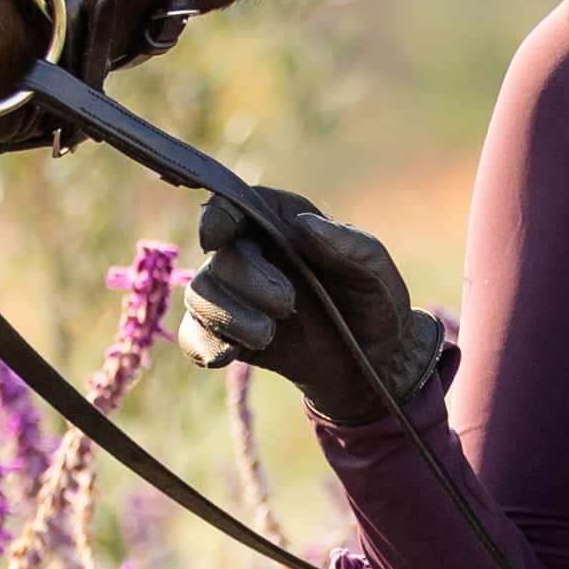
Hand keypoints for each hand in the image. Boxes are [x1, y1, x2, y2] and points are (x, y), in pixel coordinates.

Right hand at [178, 188, 444, 430]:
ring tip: (268, 335)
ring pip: (200, 294)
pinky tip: (225, 356)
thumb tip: (305, 224)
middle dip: (246, 281)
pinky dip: (202, 344)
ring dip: (228, 317)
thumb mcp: (375, 271)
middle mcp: (251, 252)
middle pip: (219, 257)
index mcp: (282, 222)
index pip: (234, 205)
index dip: (218, 217)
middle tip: (286, 305)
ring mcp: (236, 294)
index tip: (217, 238)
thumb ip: (348, 245)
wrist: (373, 363)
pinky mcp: (229, 334)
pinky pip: (193, 334)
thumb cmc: (374, 303)